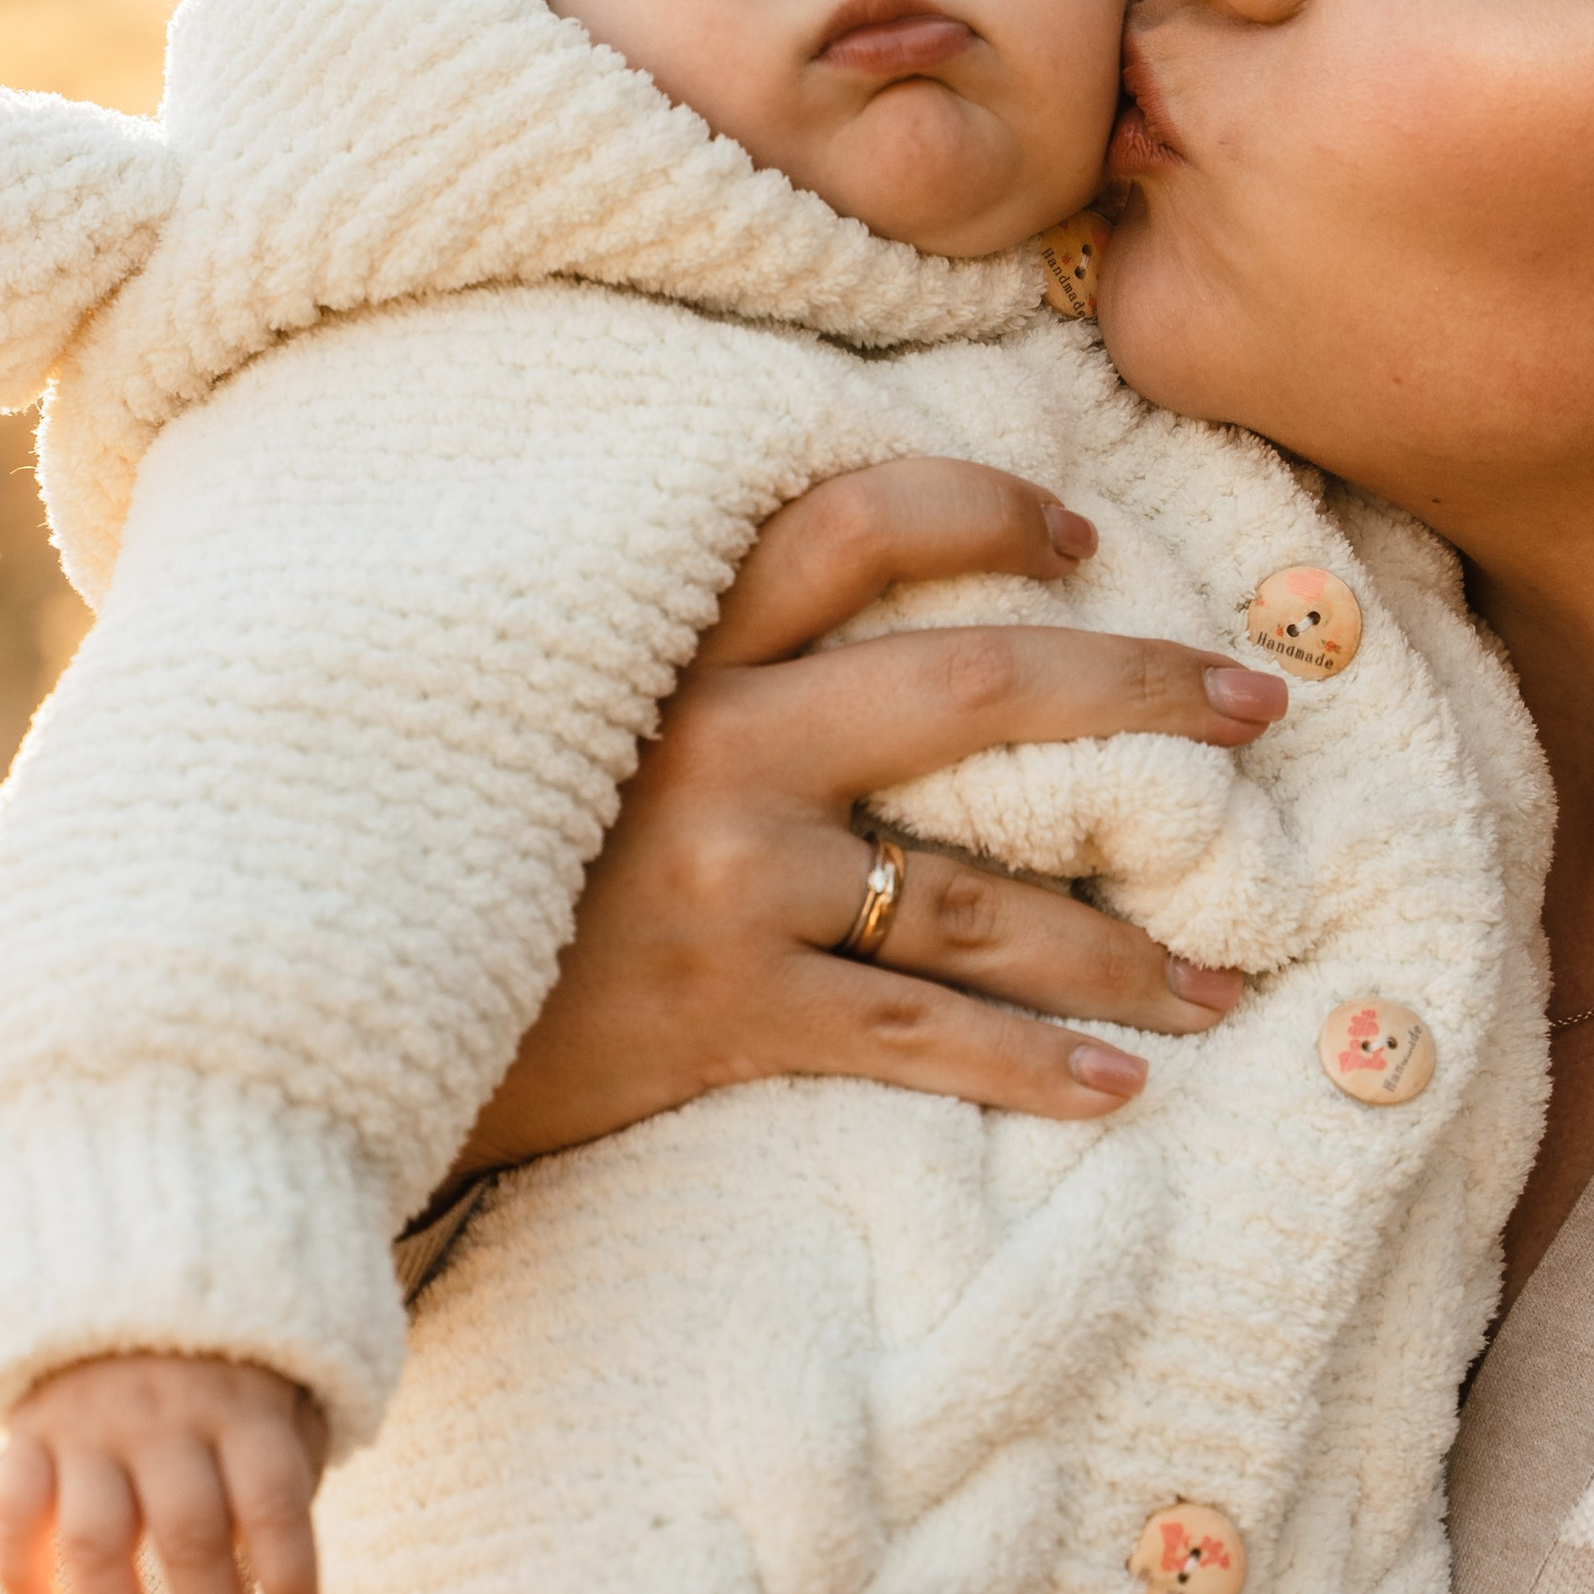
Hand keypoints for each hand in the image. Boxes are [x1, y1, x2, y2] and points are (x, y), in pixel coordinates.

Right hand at [0, 1349, 327, 1593]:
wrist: (133, 1258)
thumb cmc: (231, 1358)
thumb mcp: (282, 1388)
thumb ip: (287, 1465)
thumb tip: (284, 1571)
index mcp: (247, 1405)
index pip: (278, 1510)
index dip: (294, 1590)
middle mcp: (170, 1416)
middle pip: (192, 1541)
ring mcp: (93, 1423)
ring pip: (101, 1545)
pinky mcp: (30, 1428)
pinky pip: (15, 1516)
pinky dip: (22, 1584)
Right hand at [457, 459, 1285, 1170]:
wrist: (332, 1007)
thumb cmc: (474, 845)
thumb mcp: (559, 710)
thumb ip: (681, 654)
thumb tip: (848, 616)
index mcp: (677, 648)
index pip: (852, 520)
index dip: (984, 509)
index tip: (1082, 536)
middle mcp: (715, 743)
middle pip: (976, 686)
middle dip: (1141, 692)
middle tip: (1260, 704)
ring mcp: (726, 880)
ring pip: (979, 894)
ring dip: (1121, 940)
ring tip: (1225, 973)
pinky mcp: (723, 1013)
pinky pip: (918, 1033)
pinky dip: (1034, 1062)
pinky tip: (1126, 1084)